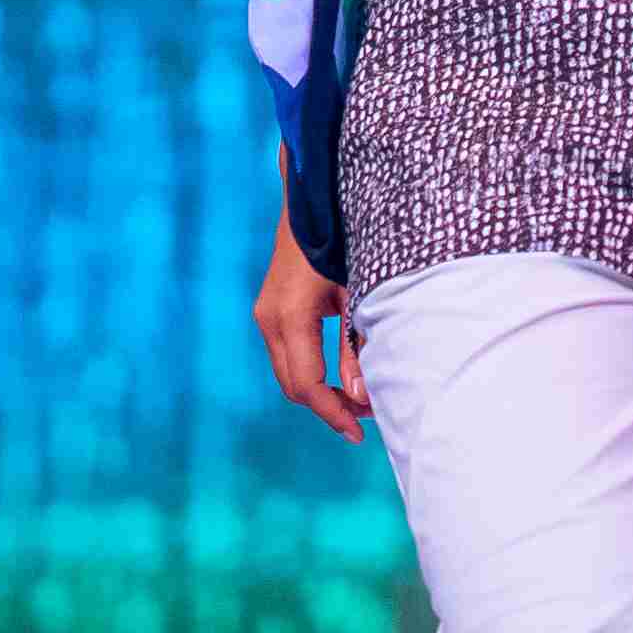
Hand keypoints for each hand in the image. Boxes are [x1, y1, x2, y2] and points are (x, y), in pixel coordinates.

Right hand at [254, 223, 368, 439]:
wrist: (315, 199)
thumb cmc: (344, 240)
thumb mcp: (358, 293)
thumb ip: (355, 345)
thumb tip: (359, 397)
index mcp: (290, 316)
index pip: (308, 384)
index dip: (332, 413)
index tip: (358, 433)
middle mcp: (269, 319)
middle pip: (294, 385)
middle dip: (328, 407)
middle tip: (366, 418)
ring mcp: (265, 314)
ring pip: (289, 372)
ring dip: (320, 392)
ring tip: (359, 401)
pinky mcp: (270, 310)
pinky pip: (288, 355)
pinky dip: (312, 373)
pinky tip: (341, 377)